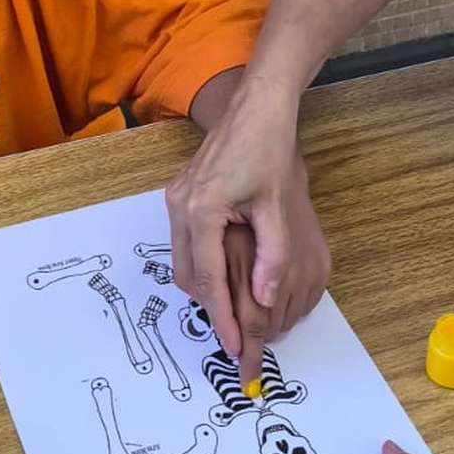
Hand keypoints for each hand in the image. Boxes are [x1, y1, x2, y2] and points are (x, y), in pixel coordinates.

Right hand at [166, 90, 330, 365]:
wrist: (256, 107)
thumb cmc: (269, 150)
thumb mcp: (277, 207)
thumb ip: (272, 256)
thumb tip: (266, 299)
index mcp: (201, 209)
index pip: (210, 278)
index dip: (223, 316)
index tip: (236, 346)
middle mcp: (180, 206)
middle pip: (188, 274)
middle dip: (210, 307)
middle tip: (235, 335)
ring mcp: (176, 199)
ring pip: (182, 261)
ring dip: (204, 288)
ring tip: (231, 312)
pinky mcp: (181, 194)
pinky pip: (184, 242)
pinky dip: (201, 266)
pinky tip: (223, 275)